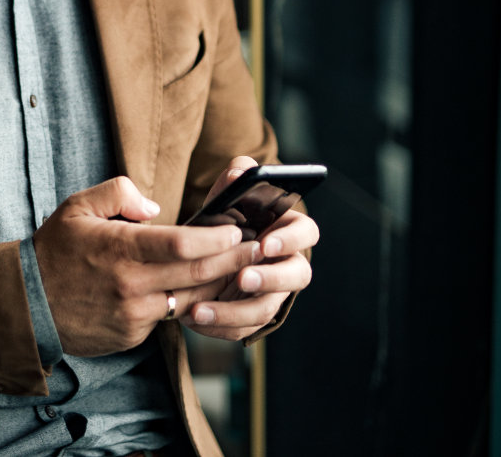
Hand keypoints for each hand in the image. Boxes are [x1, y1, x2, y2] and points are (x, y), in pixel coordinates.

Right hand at [32, 176, 251, 357]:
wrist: (26, 305)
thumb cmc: (54, 250)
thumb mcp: (77, 206)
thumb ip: (118, 193)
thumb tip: (155, 208)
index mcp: (119, 249)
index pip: (182, 244)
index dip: (215, 238)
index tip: (236, 228)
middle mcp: (130, 286)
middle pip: (196, 275)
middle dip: (233, 261)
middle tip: (258, 249)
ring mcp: (132, 315)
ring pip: (189, 300)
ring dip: (219, 287)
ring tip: (243, 271)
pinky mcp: (131, 335)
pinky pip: (167, 317)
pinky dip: (186, 304)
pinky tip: (203, 292)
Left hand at [181, 157, 318, 342]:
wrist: (197, 256)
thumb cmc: (219, 222)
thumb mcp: (223, 200)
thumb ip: (233, 182)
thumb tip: (240, 172)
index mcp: (286, 231)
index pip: (306, 233)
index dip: (291, 239)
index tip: (265, 243)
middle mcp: (286, 264)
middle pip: (297, 275)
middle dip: (271, 279)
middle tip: (243, 279)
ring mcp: (272, 294)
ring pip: (267, 309)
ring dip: (236, 311)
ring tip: (200, 309)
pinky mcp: (253, 317)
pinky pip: (244, 328)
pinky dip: (220, 325)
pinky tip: (194, 319)